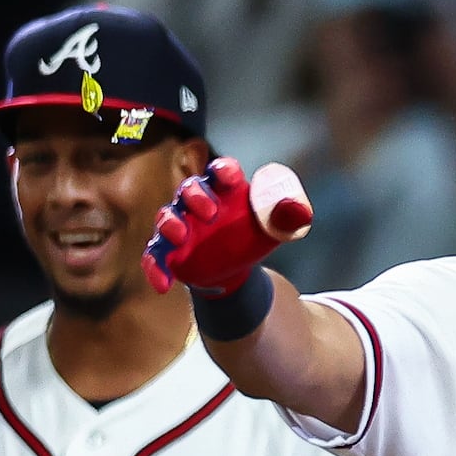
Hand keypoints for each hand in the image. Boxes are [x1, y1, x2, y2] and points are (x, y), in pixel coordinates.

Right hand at [143, 158, 311, 296]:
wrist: (238, 265)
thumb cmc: (253, 235)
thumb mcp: (276, 227)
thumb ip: (287, 216)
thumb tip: (299, 210)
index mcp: (225, 190)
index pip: (221, 172)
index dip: (223, 171)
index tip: (228, 175)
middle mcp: (197, 203)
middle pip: (189, 189)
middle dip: (196, 197)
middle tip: (209, 211)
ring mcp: (180, 226)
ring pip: (167, 217)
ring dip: (170, 224)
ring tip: (181, 236)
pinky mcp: (170, 251)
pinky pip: (155, 256)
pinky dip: (156, 268)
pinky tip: (164, 284)